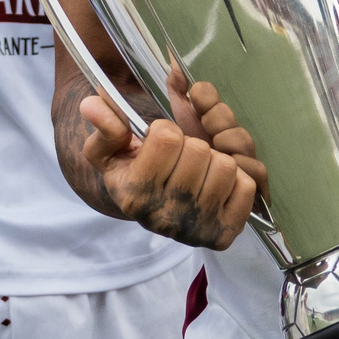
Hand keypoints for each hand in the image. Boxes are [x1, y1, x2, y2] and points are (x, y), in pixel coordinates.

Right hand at [75, 90, 257, 249]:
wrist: (155, 207)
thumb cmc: (135, 172)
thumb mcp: (111, 150)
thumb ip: (104, 126)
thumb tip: (92, 104)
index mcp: (134, 195)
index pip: (167, 138)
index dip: (166, 130)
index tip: (159, 143)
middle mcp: (164, 218)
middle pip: (199, 151)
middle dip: (192, 143)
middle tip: (181, 157)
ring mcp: (196, 229)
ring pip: (225, 167)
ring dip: (215, 159)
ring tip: (199, 169)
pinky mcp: (224, 234)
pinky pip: (247, 186)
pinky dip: (237, 178)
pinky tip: (217, 185)